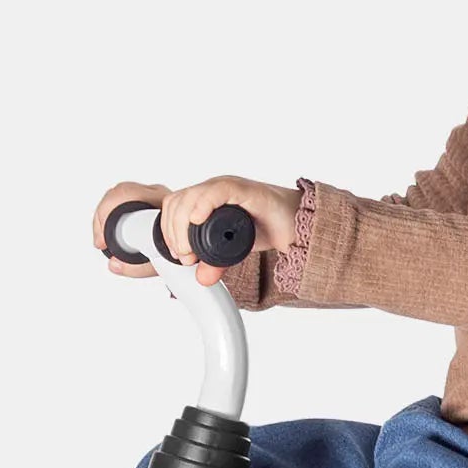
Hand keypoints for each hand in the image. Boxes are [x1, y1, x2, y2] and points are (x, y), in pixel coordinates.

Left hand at [91, 176, 303, 284]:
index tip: (176, 254)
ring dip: (182, 225)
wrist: (300, 226)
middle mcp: (214, 190)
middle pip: (177, 201)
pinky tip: (198, 220)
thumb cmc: (270, 229)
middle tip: (184, 257)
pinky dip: (203, 204)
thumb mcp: (234, 250)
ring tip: (190, 250)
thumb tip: (200, 279)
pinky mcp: (245, 190)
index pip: (174, 207)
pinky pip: (217, 191)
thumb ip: (216, 262)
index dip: (167, 230)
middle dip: (172, 231)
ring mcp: (229, 188)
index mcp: (208, 200)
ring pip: (190, 196)